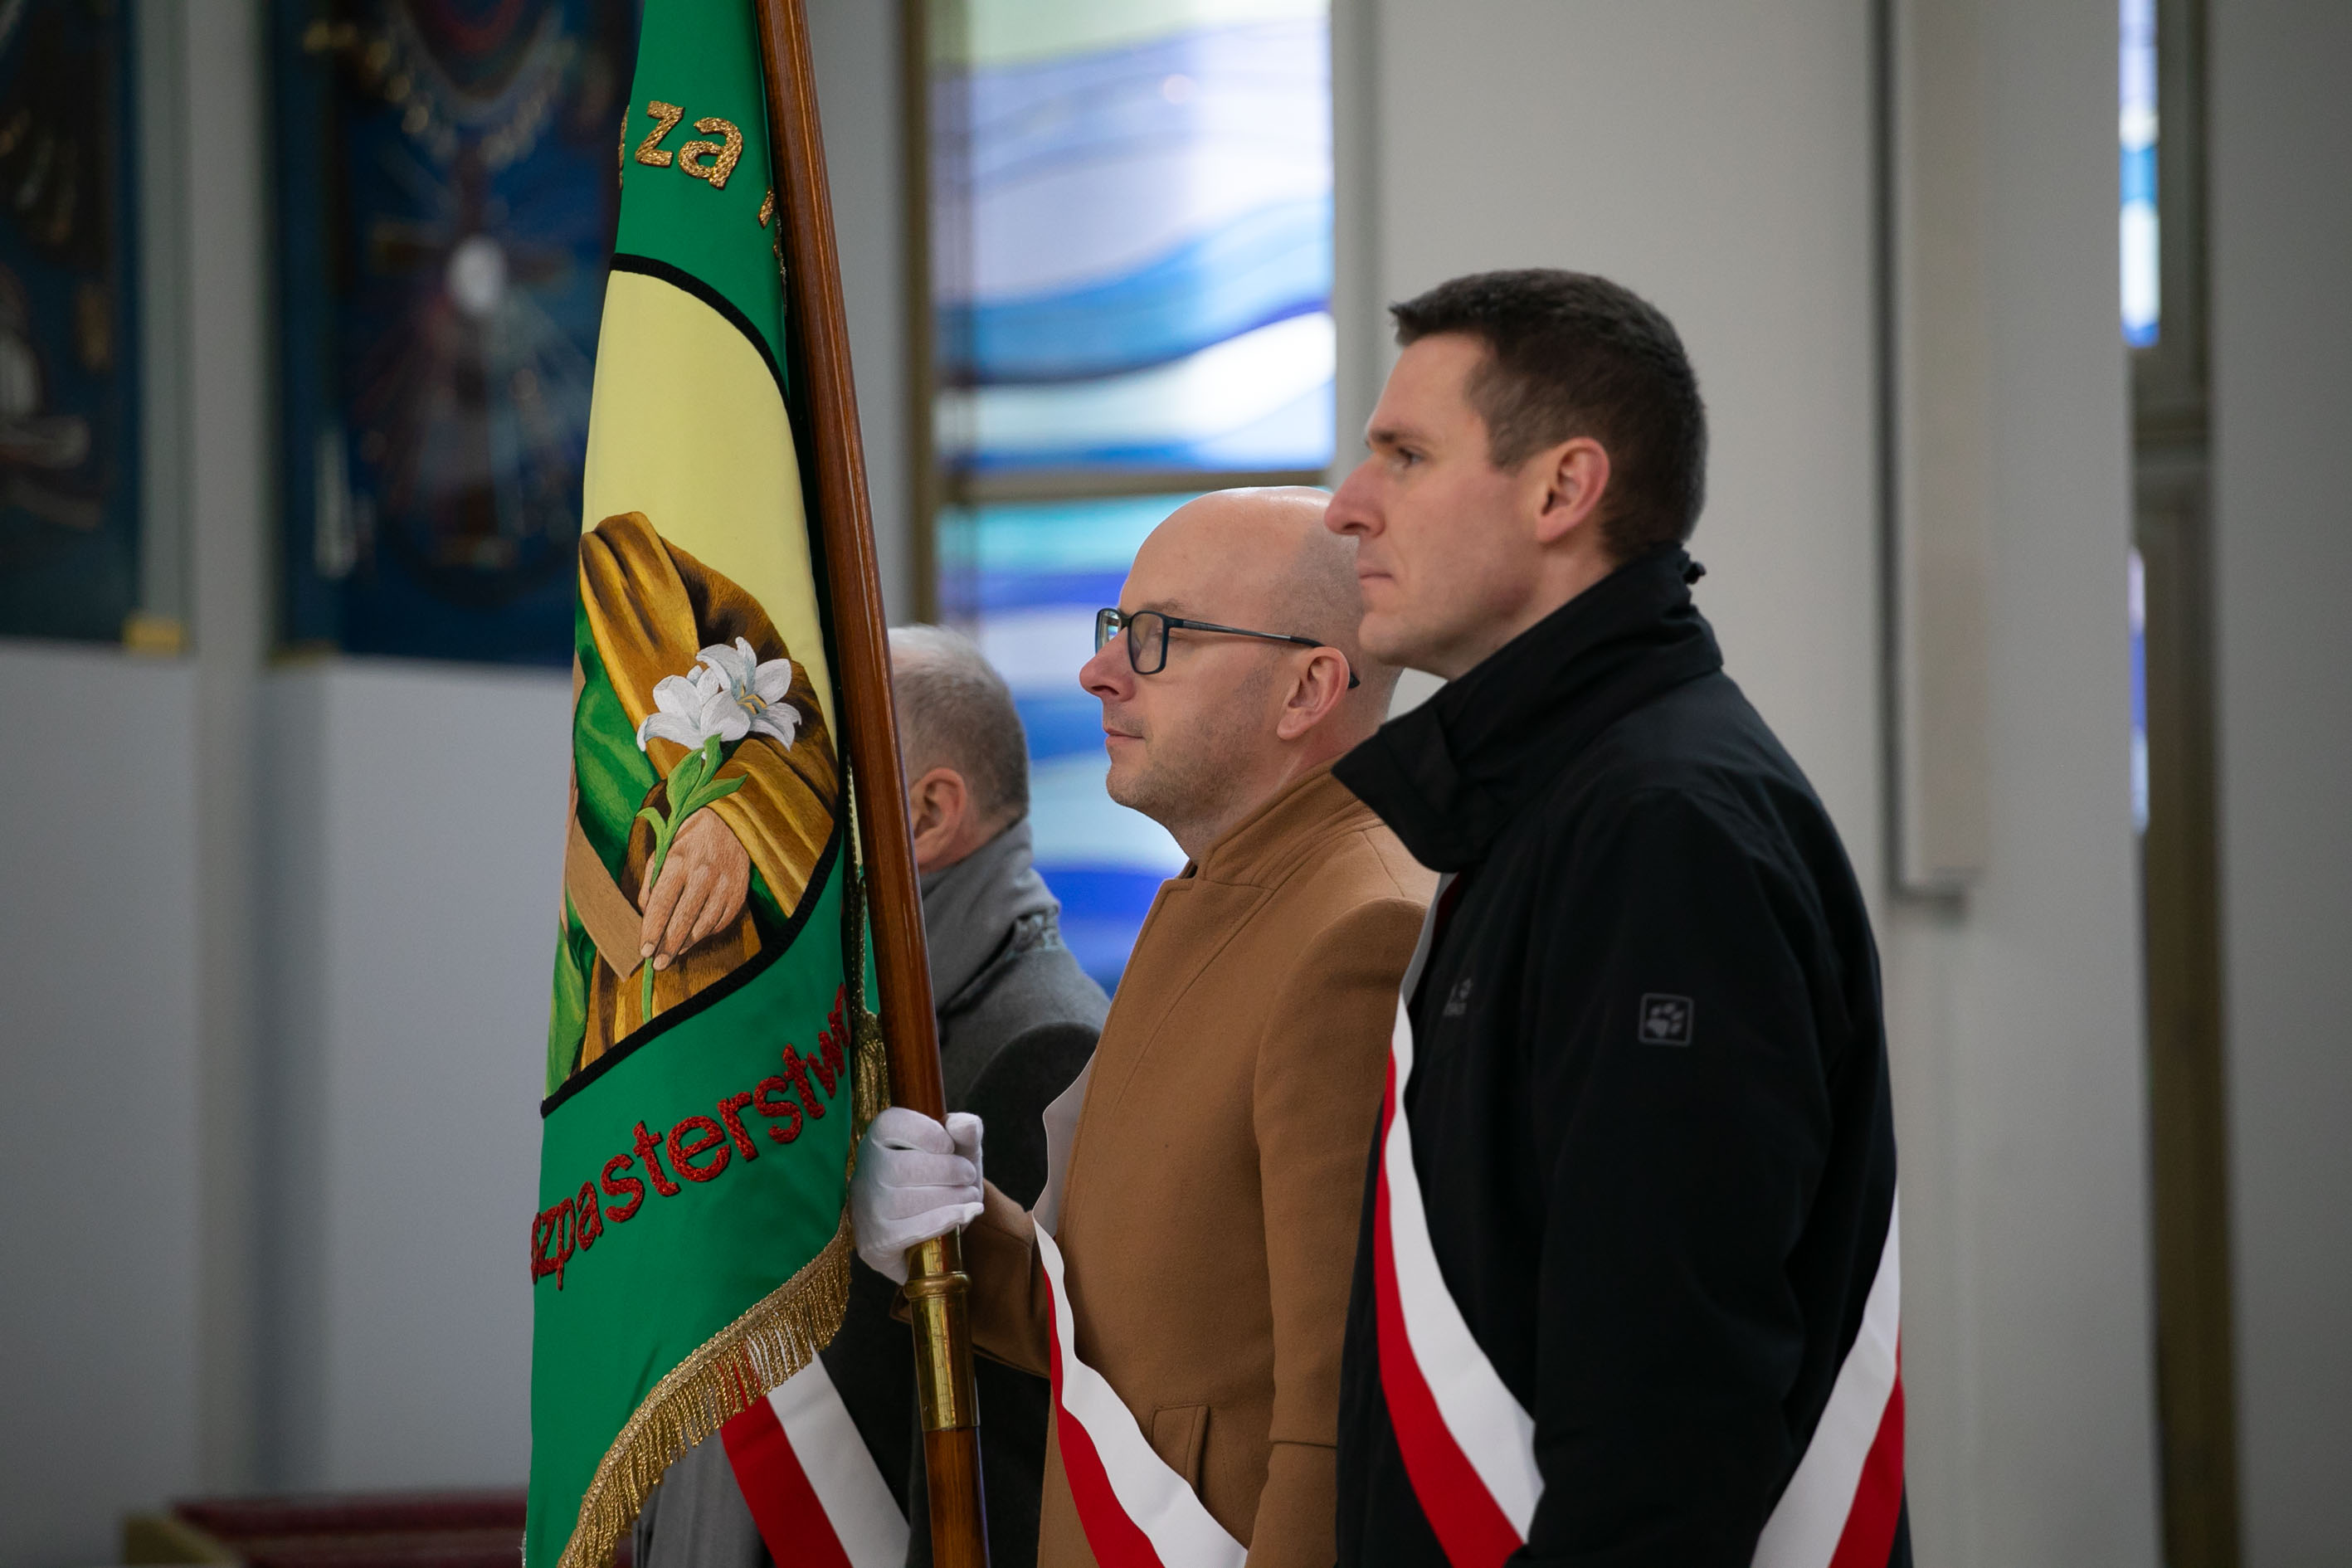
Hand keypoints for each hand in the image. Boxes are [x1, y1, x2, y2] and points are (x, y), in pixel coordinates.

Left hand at [639, 808, 749, 971]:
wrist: (727, 823)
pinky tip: (694, 936)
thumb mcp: (662, 852)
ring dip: (687, 943)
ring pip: (703, 926)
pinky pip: (720, 922)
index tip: (644, 950)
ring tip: (674, 953)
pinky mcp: (738, 893)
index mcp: (679, 861)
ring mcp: (724, 885)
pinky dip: (706, 933)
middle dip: (668, 946)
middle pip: (683, 920)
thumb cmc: (687, 840)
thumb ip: (651, 884)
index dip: (652, 930)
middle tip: (658, 964)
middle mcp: (704, 874)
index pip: (662, 904)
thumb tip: (646, 917)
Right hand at [851, 1107, 984, 1283]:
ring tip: (969, 1196)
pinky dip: (946, 1220)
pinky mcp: (875, 1242)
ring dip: (951, 1198)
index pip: (892, 1124)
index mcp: (880, 1137)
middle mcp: (866, 1170)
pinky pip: (911, 1231)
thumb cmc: (946, 1179)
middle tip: (968, 1176)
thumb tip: (962, 1125)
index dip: (930, 1134)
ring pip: (907, 1201)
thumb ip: (966, 1131)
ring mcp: (866, 1208)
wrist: (936, 1231)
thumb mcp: (962, 1149)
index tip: (951, 1147)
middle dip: (948, 1171)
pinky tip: (966, 1214)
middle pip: (904, 1168)